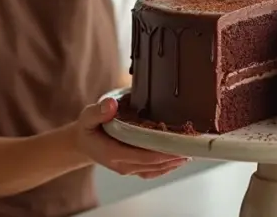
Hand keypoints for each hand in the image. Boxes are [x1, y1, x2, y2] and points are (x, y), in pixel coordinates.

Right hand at [73, 97, 190, 178]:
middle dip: (174, 155)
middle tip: (192, 144)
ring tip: (191, 150)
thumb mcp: (87, 116)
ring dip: (175, 161)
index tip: (179, 145)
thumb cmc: (88, 129)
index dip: (163, 152)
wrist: (84, 143)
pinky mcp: (134, 168)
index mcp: (113, 154)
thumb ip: (98, 111)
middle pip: (155, 164)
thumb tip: (111, 105)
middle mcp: (123, 165)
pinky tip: (180, 157)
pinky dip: (168, 165)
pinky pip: (154, 170)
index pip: (143, 156)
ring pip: (157, 169)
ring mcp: (130, 169)